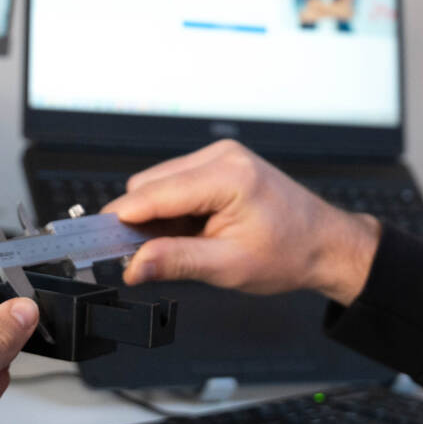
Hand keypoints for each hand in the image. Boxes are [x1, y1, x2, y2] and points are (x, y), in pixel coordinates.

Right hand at [104, 139, 379, 304]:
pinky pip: (177, 182)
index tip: (98, 243)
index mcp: (228, 176)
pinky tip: (195, 231)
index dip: (122, 221)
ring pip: (159, 183)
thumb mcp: (229, 267)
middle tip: (152, 258)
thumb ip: (176, 262)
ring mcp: (221, 156)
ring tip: (189, 245)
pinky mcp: (220, 163)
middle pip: (149, 184)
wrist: (324, 244)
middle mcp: (222, 156)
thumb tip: (134, 265)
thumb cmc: (290, 253)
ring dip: (159, 216)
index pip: (153, 193)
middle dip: (143, 222)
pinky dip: (174, 209)